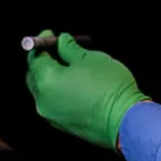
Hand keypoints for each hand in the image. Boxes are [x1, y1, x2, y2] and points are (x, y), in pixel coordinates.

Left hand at [23, 31, 150, 148]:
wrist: (126, 121)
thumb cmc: (109, 86)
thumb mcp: (90, 59)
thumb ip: (70, 49)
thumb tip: (62, 41)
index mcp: (46, 81)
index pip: (35, 58)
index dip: (41, 43)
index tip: (50, 34)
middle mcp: (43, 100)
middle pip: (34, 75)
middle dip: (42, 61)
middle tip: (56, 49)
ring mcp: (52, 115)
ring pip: (43, 91)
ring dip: (50, 77)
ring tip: (67, 66)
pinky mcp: (63, 125)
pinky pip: (54, 104)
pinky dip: (58, 92)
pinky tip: (73, 84)